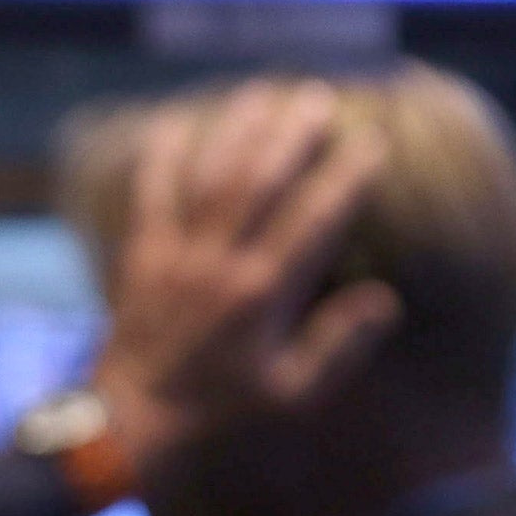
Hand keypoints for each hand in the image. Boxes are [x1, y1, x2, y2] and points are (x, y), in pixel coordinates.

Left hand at [92, 81, 402, 485]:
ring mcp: (177, 256)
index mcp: (264, 293)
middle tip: (318, 96)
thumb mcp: (291, 394)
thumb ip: (337, 345)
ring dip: (238, 132)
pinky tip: (174, 122)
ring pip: (212, 177)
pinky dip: (161, 158)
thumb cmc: (219, 413)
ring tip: (263, 92)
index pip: (315, 219)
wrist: (133, 423)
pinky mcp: (141, 258)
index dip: (345, 176)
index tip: (372, 141)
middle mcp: (221, 263)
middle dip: (292, 135)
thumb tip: (383, 298)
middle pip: (261, 182)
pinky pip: (151, 196)